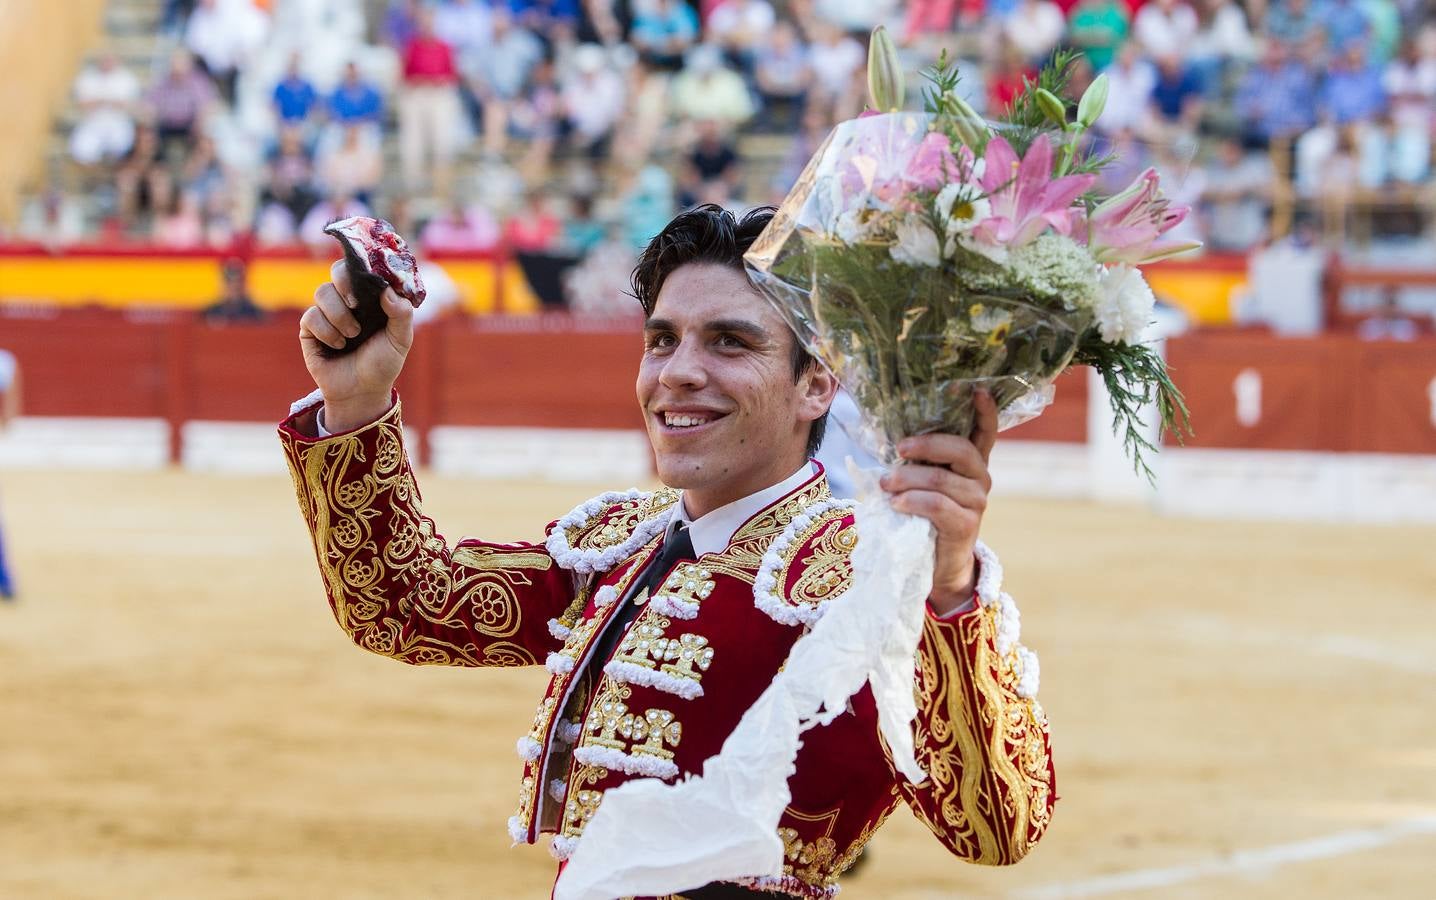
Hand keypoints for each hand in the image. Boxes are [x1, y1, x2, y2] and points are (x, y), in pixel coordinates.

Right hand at [299, 259, 413, 431]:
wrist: (362, 392)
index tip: (370, 279)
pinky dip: (327, 331)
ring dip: (339, 315)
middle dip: (345, 282)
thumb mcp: (400, 340)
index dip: (363, 266)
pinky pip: (311, 316)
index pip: (362, 268)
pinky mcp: (310, 327)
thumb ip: (402, 313)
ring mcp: (327, 312)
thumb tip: (387, 289)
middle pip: (338, 270)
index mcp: (370, 298)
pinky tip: (338, 345)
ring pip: (322, 292)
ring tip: (352, 335)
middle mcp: (347, 300)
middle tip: (355, 303)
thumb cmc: (383, 364)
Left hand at [879, 390, 997, 614]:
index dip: (985, 411)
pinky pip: (937, 505)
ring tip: (884, 484)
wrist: (936, 562)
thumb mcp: (922, 482)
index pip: (986, 432)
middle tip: (898, 450)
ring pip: (940, 478)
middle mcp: (980, 478)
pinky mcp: (966, 524)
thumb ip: (918, 461)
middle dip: (925, 445)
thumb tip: (891, 440)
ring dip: (906, 479)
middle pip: (959, 449)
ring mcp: (977, 501)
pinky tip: (896, 504)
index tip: (979, 390)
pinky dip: (912, 501)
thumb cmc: (924, 514)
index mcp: (971, 462)